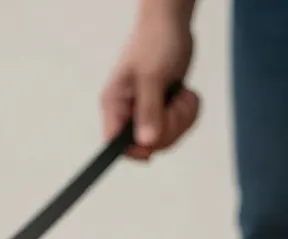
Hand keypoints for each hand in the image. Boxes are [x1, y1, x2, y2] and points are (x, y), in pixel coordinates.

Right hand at [101, 2, 200, 159]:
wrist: (171, 23)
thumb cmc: (155, 42)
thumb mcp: (152, 77)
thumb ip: (148, 111)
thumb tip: (145, 143)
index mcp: (115, 105)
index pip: (115, 144)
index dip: (134, 151)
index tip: (154, 147)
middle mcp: (127, 112)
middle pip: (147, 144)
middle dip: (170, 125)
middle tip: (176, 101)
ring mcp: (145, 112)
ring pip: (166, 137)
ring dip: (182, 117)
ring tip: (182, 93)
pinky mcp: (162, 109)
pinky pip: (177, 126)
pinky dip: (187, 112)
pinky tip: (184, 94)